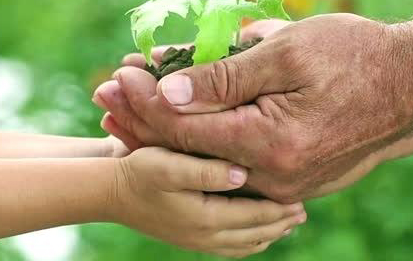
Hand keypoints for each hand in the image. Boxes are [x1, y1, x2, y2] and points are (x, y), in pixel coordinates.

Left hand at [97, 14, 412, 201]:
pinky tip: (182, 120)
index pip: (185, 129)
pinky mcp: (294, 180)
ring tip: (128, 105)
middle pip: (189, 151)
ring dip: (168, 130)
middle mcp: (274, 178)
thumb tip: (167, 92)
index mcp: (270, 145)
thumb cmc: (356, 56)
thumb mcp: (287, 52)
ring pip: (209, 158)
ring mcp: (285, 185)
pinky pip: (236, 161)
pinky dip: (205, 138)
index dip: (145, 102)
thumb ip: (225, 76)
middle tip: (106, 91)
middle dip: (143, 118)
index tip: (117, 73)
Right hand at [109, 147, 305, 257]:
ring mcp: (196, 240)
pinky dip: (248, 240)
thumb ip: (206, 170)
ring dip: (267, 233)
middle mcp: (204, 236)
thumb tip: (244, 174)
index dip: (280, 211)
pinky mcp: (189, 238)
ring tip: (286, 221)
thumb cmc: (140, 171)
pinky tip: (255, 229)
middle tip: (303, 212)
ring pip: (244, 244)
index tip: (303, 201)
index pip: (255, 218)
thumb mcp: (170, 164)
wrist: (110, 191)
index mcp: (204, 218)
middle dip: (280, 224)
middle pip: (254, 235)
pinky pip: (229, 247)